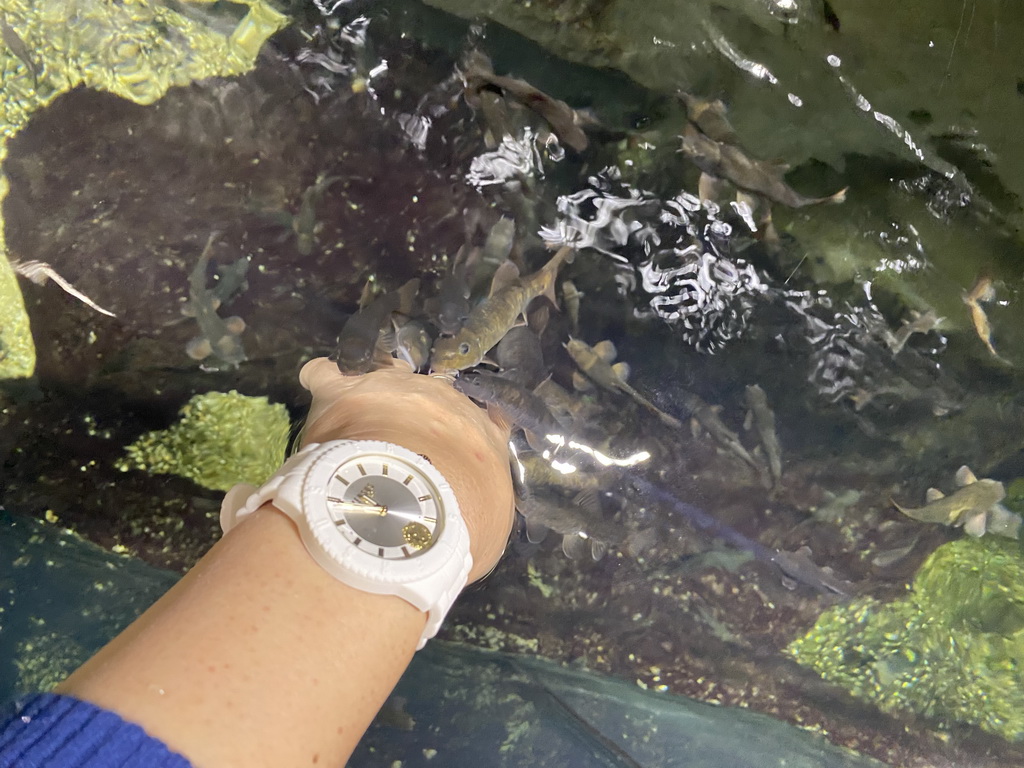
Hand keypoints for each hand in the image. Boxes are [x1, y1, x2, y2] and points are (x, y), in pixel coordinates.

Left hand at [299, 357, 513, 581]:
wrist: (410, 512)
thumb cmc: (458, 530)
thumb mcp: (489, 528)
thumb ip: (482, 506)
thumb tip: (470, 512)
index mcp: (480, 435)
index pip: (473, 424)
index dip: (456, 438)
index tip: (444, 456)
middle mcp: (443, 400)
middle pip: (428, 400)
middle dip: (413, 418)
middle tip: (396, 451)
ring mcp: (394, 388)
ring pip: (384, 379)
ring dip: (374, 398)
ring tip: (359, 425)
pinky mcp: (344, 392)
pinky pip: (327, 374)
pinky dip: (323, 382)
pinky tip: (321, 394)